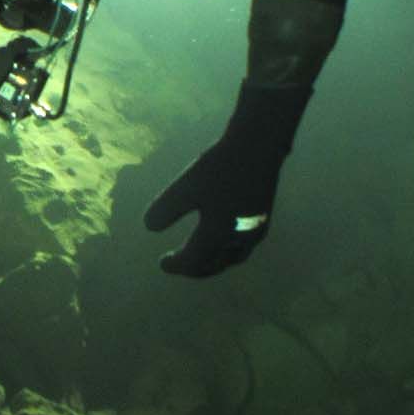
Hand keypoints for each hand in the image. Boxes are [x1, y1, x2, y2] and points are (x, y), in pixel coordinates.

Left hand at [144, 81, 311, 278]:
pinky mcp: (263, 218)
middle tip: (179, 265)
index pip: (194, 261)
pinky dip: (227, 250)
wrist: (259, 146)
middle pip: (214, 265)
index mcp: (218, 235)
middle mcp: (240, 239)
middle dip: (195, 268)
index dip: (177, 265)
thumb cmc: (220, 166)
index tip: (162, 263)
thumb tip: (149, 227)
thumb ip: (166, 209)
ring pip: (232, 258)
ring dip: (213, 262)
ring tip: (200, 257)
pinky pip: (243, 246)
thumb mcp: (186, 186)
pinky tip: (221, 237)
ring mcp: (255, 230)